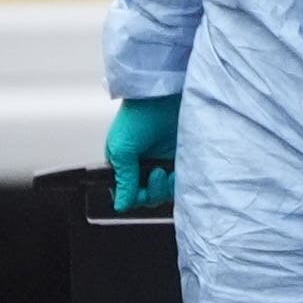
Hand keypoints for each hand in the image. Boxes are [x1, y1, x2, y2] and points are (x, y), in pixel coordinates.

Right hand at [105, 97, 179, 211]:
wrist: (163, 96)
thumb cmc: (138, 116)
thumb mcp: (122, 150)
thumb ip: (124, 180)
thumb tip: (120, 205)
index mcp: (125, 164)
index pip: (129, 194)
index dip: (135, 196)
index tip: (141, 189)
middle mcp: (144, 166)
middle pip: (149, 197)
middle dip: (153, 192)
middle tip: (158, 173)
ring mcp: (164, 162)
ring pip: (165, 192)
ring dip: (166, 187)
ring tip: (167, 171)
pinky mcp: (181, 159)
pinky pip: (181, 181)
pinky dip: (180, 182)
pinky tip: (179, 171)